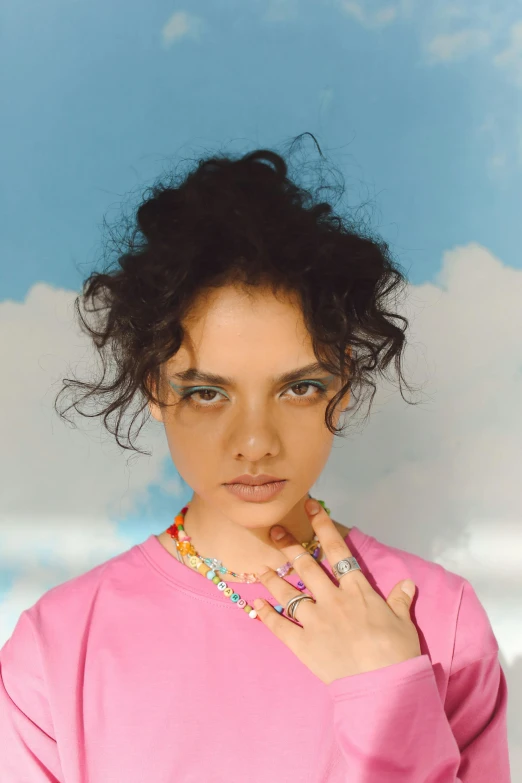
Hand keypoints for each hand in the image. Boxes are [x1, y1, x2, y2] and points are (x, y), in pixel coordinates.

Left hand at [254, 499, 421, 684]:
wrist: (383, 685)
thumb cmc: (397, 652)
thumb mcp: (403, 622)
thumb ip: (400, 600)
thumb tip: (407, 584)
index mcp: (357, 590)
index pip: (337, 550)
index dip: (323, 526)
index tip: (310, 507)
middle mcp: (332, 599)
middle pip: (306, 566)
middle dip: (288, 545)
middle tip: (274, 529)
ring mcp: (315, 620)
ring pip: (288, 592)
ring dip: (272, 577)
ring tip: (259, 566)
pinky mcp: (302, 644)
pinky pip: (279, 625)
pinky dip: (266, 613)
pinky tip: (255, 603)